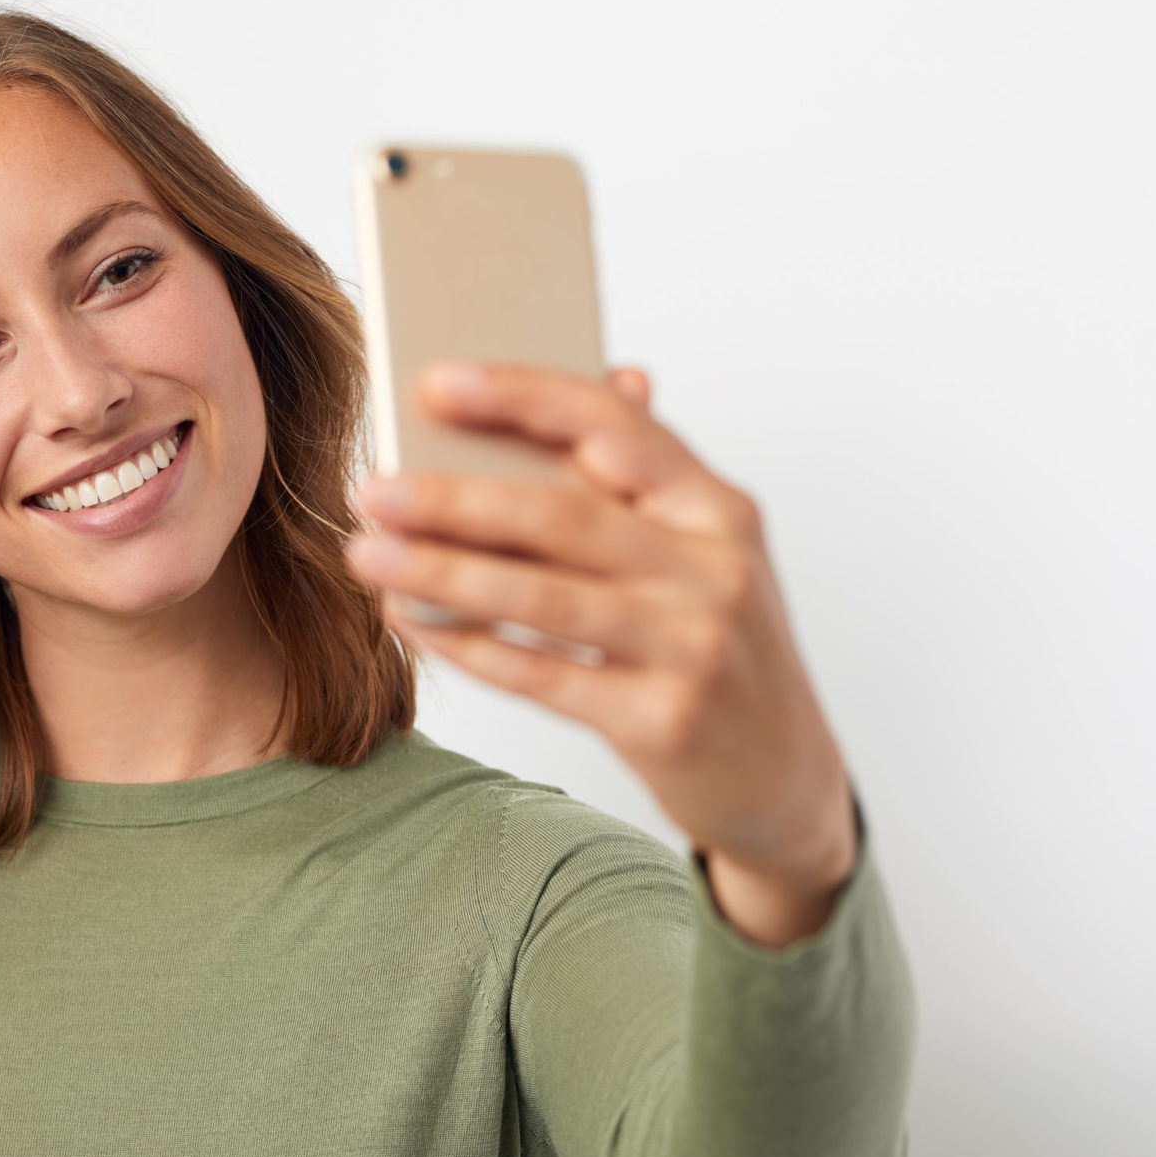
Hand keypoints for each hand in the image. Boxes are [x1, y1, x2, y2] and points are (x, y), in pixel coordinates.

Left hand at [344, 359, 859, 945]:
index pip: (615, 426)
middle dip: (456, 499)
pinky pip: (541, 675)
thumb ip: (651, 477)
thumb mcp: (706, 553)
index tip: (437, 380)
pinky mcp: (662, 722)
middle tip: (374, 488)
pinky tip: (413, 624)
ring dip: (442, 573)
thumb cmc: (721, 649)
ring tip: (369, 554)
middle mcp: (714, 569)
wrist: (787, 781)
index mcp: (720, 507)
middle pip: (563, 515)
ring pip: (542, 597)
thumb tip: (619, 375)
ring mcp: (693, 647)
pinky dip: (468, 646)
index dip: (523, 396)